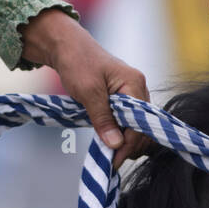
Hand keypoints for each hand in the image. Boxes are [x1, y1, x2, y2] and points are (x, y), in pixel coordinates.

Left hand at [21, 8, 152, 168]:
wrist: (66, 46)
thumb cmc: (76, 63)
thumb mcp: (88, 91)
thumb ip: (103, 118)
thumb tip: (116, 144)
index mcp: (134, 83)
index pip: (140, 123)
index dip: (128, 145)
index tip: (113, 161)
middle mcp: (138, 88)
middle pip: (143, 126)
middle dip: (130, 145)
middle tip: (112, 160)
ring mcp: (131, 93)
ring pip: (137, 125)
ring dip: (125, 140)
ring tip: (110, 154)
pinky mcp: (122, 98)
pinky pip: (128, 120)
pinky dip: (120, 132)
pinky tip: (110, 142)